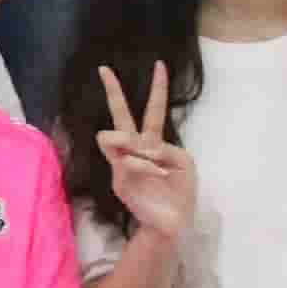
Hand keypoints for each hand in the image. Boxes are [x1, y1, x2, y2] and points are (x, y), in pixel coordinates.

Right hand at [93, 64, 192, 241]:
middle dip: (113, 90)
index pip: (153, 110)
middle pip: (120, 114)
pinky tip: (155, 174)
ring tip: (152, 163)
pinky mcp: (119, 178)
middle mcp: (135, 149)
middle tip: (103, 68)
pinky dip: (144, 165)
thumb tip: (140, 146)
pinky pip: (128, 160)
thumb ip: (165, 147)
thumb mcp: (182, 162)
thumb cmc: (178, 192)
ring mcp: (123, 162)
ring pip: (112, 137)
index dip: (158, 88)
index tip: (160, 64)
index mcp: (154, 142)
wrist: (172, 222)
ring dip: (135, 146)